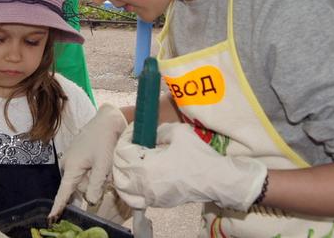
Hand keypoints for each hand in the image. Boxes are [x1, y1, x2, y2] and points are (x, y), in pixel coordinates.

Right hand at [48, 103, 127, 217]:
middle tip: (105, 172)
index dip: (58, 206)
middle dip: (92, 184)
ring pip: (84, 179)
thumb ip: (96, 185)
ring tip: (105, 163)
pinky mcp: (79, 155)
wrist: (107, 120)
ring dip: (96, 176)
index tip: (51, 218)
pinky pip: (86, 170)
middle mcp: (68, 164)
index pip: (63, 192)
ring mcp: (72, 159)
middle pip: (79, 187)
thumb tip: (91, 201)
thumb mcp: (103, 165)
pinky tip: (102, 160)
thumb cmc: (104, 140)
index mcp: (71, 167)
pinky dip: (95, 170)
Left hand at [113, 122, 266, 211]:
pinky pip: (134, 199)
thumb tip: (148, 133)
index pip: (122, 152)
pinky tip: (137, 178)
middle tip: (129, 146)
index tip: (132, 132)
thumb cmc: (198, 156)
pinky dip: (129, 189)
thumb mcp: (178, 133)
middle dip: (120, 156)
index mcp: (146, 166)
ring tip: (129, 163)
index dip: (124, 139)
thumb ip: (158, 131)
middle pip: (118, 171)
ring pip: (123, 189)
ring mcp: (150, 196)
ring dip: (121, 174)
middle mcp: (144, 184)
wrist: (215, 180)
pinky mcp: (157, 203)